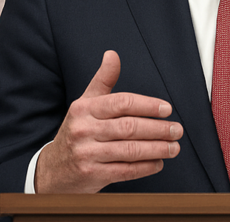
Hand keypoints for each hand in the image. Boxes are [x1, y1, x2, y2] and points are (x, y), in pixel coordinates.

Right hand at [35, 50, 182, 192]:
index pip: (122, 103)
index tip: (167, 109)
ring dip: (157, 149)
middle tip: (177, 130)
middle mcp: (84, 130)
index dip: (147, 105)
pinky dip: (145, 167)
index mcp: (84, 109)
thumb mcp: (85, 103)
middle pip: (129, 127)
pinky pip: (125, 170)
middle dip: (158, 129)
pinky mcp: (91, 175)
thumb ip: (103, 80)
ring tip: (173, 147)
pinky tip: (158, 163)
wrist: (52, 169)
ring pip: (130, 150)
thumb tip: (112, 55)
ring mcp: (87, 154)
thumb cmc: (77, 131)